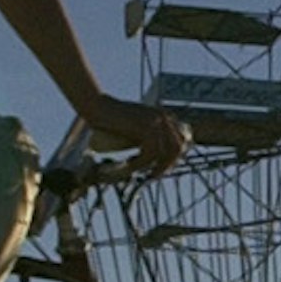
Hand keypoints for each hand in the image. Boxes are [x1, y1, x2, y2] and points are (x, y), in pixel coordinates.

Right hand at [76, 95, 191, 175]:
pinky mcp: (144, 127)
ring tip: (138, 172)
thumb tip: (158, 158)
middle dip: (167, 165)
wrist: (98, 106)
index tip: (162, 169)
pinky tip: (129, 165)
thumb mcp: (137, 125)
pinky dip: (139, 163)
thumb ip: (149, 134)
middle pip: (177, 148)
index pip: (182, 141)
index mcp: (165, 116)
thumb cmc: (113, 119)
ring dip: (151, 166)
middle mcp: (163, 117)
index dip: (174, 158)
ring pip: (164, 153)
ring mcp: (155, 121)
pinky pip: (149, 153)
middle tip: (152, 175)